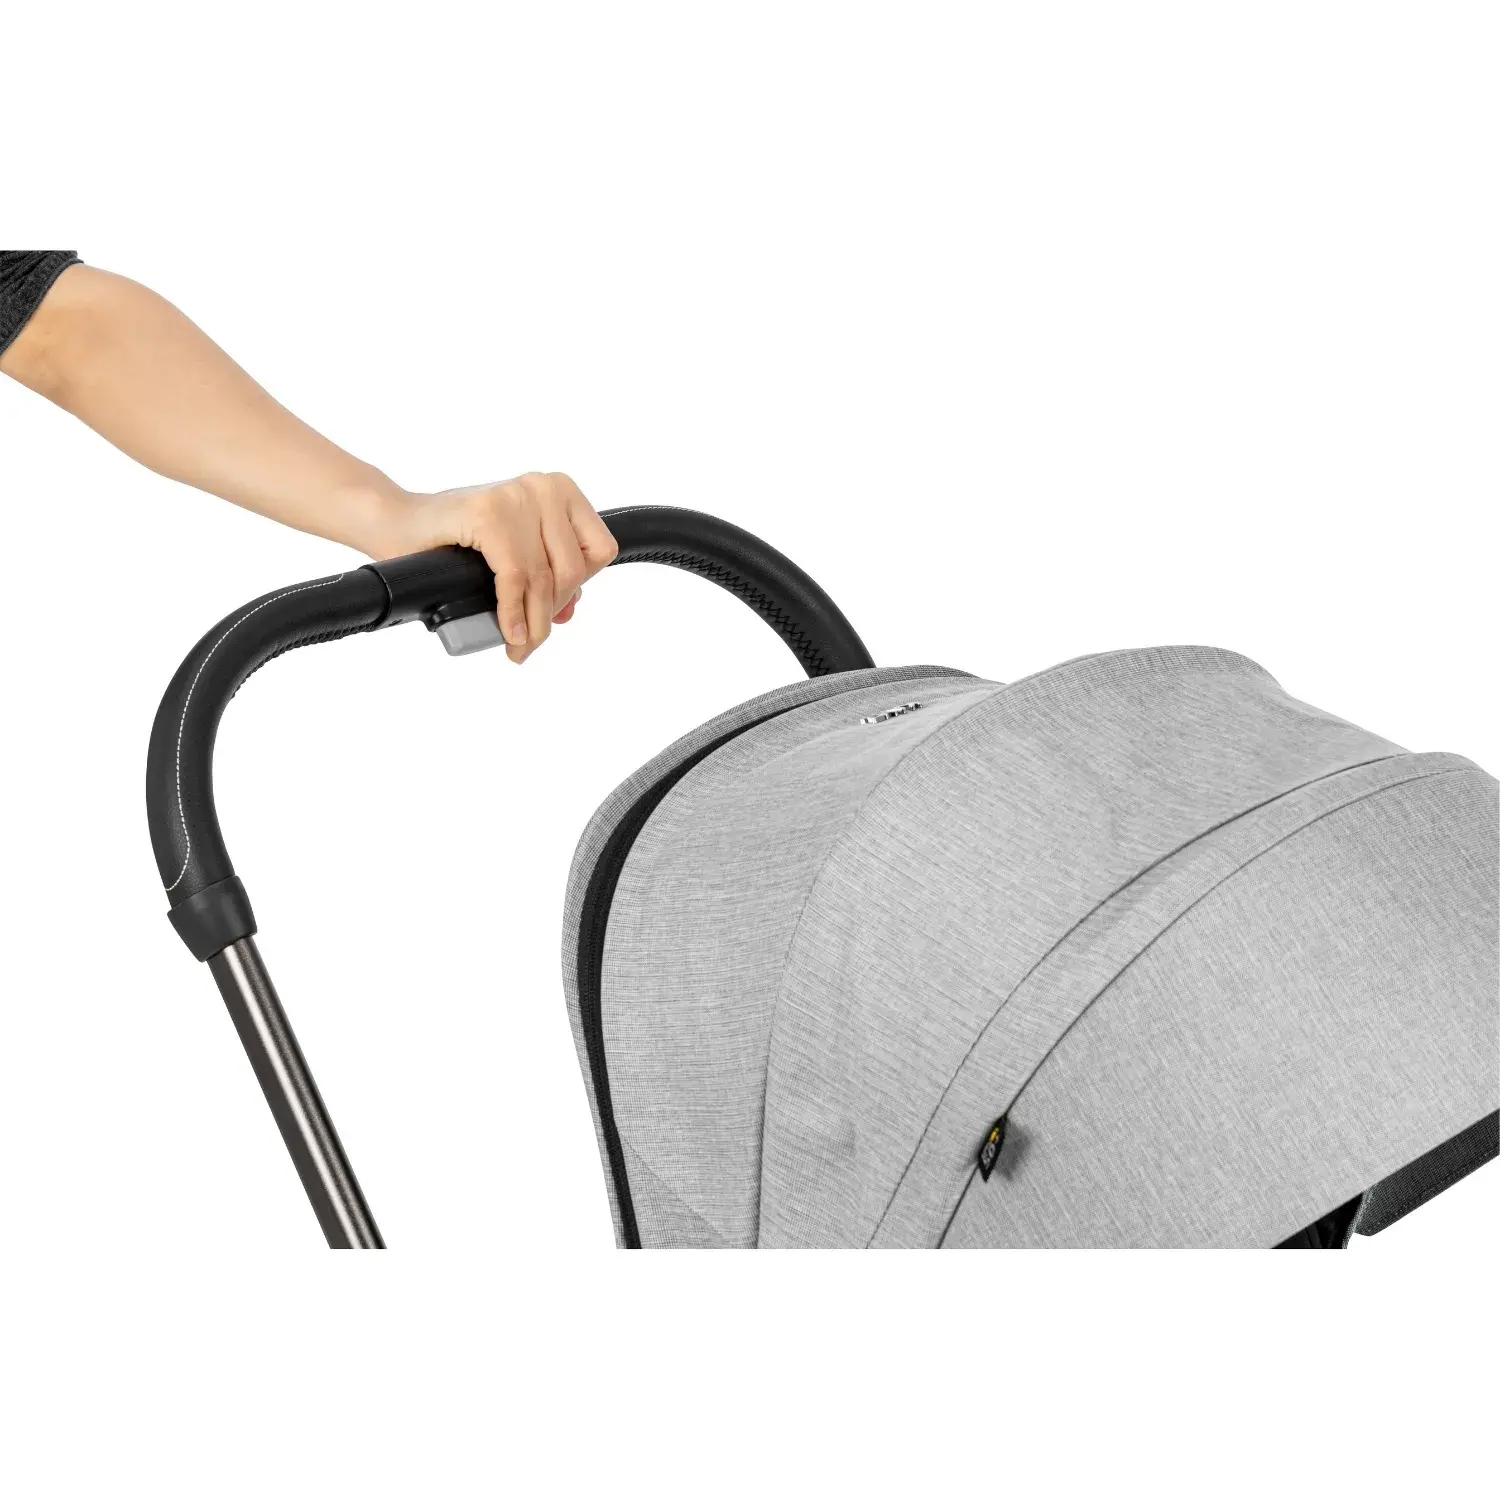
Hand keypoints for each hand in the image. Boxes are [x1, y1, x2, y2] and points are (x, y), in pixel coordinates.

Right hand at [369, 473, 617, 662]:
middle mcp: (542, 487)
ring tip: (518, 647)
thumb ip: (545, 572)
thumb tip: (569, 609)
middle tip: (529, 640)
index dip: (580, 585)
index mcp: (558, 489)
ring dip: (532, 624)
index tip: (554, 609)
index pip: (600, 549)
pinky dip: (512, 613)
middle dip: (549, 612)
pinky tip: (507, 634)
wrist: (395, 524)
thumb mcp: (511, 551)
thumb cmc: (452, 538)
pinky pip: (515, 578)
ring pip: (544, 579)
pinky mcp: (489, 515)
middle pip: (573, 569)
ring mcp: (516, 497)